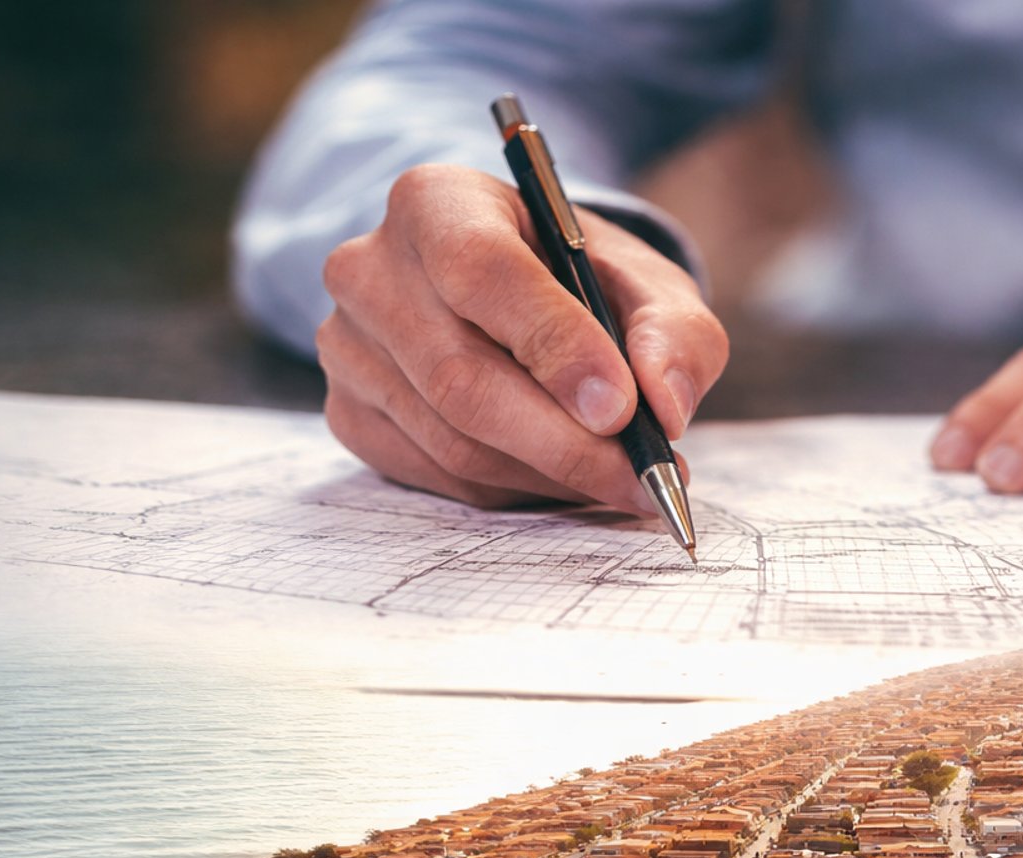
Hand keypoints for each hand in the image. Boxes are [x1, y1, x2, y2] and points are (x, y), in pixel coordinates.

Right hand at [316, 164, 726, 508]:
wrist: (520, 298)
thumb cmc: (582, 284)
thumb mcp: (648, 285)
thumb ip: (675, 332)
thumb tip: (665, 403)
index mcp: (437, 202)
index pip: (481, 271)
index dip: (554, 345)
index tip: (621, 407)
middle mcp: (370, 268)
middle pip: (461, 376)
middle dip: (565, 442)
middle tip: (644, 476)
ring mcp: (347, 346)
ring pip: (452, 439)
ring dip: (550, 475)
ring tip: (621, 480)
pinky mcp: (350, 412)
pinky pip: (438, 474)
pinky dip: (515, 489)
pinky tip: (564, 477)